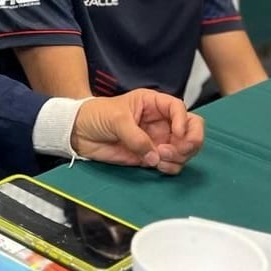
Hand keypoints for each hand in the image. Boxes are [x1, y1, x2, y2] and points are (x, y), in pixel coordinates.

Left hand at [70, 89, 203, 175]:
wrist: (79, 133)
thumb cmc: (96, 115)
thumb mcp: (116, 119)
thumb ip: (136, 137)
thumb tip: (154, 157)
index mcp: (153, 103)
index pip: (179, 108)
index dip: (183, 121)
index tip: (177, 134)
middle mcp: (160, 121)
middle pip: (191, 130)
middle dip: (191, 141)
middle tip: (177, 150)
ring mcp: (157, 140)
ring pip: (184, 150)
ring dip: (179, 157)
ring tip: (160, 158)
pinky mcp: (151, 157)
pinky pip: (171, 164)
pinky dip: (171, 167)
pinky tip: (157, 165)